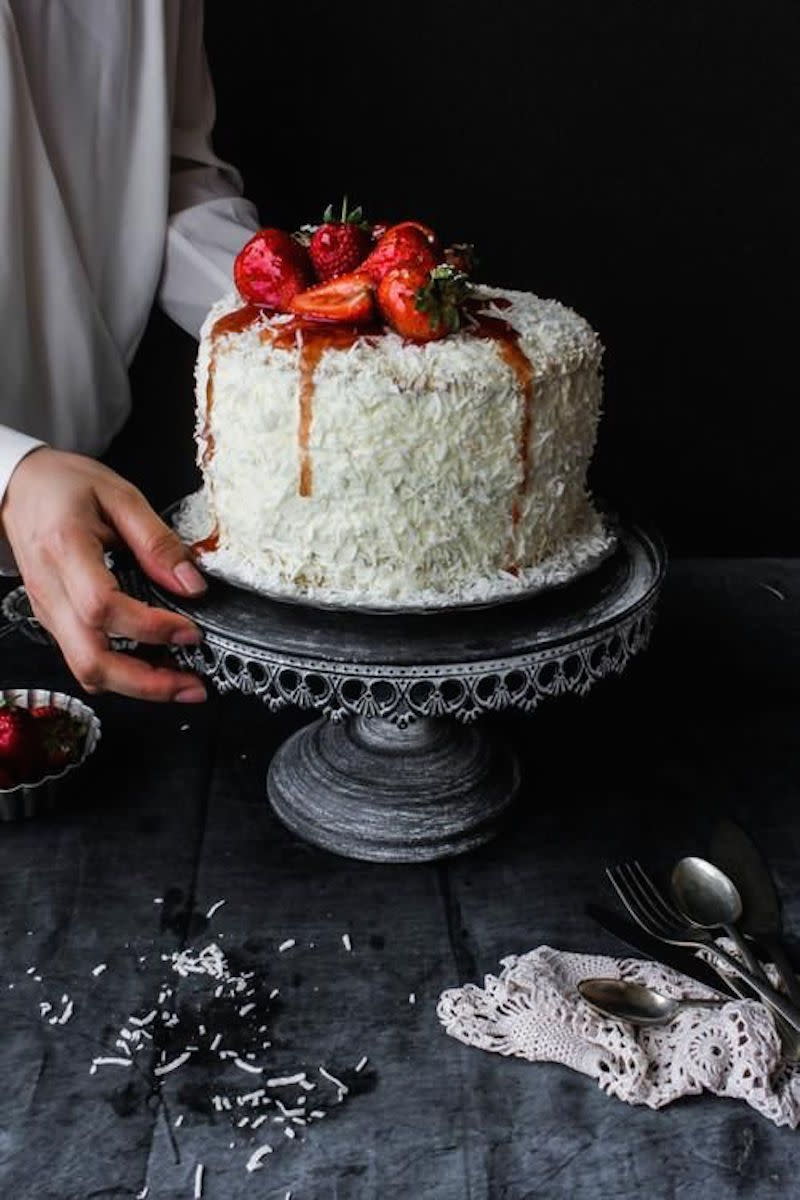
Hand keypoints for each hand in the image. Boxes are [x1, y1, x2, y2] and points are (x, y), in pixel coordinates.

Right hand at [1, 447, 208, 702]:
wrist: (17, 488)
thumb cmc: (65, 486)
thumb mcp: (120, 496)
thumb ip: (158, 541)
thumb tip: (193, 585)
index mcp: (66, 550)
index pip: (102, 606)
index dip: (149, 627)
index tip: (189, 631)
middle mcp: (52, 592)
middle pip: (91, 660)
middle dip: (147, 683)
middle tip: (193, 685)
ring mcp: (49, 613)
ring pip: (87, 671)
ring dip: (137, 686)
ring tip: (182, 684)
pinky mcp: (54, 622)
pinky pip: (85, 660)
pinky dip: (122, 674)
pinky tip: (155, 667)